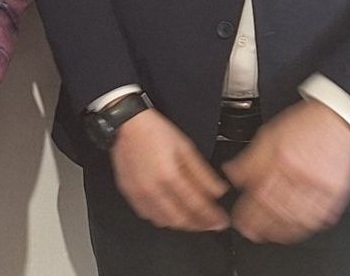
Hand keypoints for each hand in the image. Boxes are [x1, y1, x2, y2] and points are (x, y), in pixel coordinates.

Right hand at [108, 106, 228, 231]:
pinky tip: (171, 214)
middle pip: (181, 218)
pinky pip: (148, 215)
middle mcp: (152, 188)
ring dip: (182, 224)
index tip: (221, 220)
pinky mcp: (129, 194)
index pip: (196, 204)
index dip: (212, 216)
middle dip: (199, 225)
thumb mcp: (185, 147)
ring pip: (164, 221)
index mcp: (169, 175)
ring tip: (195, 221)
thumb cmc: (155, 132)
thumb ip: (202, 173)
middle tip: (211, 224)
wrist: (127, 125)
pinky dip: (163, 219)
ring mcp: (139, 193)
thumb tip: (218, 191)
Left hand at [224, 100, 349, 243]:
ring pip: (299, 216)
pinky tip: (298, 229)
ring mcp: (321, 185)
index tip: (240, 220)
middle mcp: (301, 174)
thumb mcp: (268, 135)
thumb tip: (231, 174)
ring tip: (272, 236)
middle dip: (262, 226)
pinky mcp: (337, 192)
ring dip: (283, 231)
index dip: (247, 211)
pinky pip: (322, 216)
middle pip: (278, 208)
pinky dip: (308, 226)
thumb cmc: (305, 126)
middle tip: (252, 233)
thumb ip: (249, 158)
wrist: (338, 118)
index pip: (259, 192)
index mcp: (282, 159)